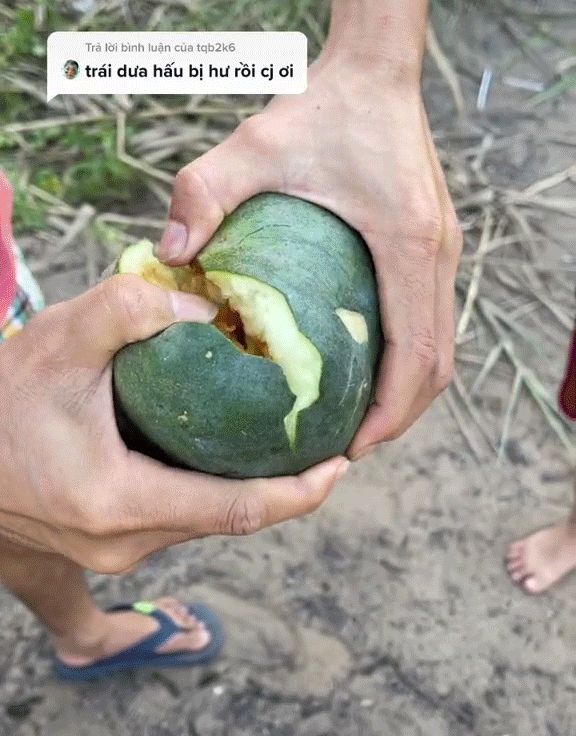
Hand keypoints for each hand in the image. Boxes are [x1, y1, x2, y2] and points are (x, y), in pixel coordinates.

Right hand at [0, 276, 347, 571]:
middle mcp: (125, 542)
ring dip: (249, 491)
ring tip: (286, 446)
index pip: (238, 510)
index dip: (300, 493)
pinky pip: (178, 529)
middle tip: (325, 441)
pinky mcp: (104, 547)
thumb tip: (200, 303)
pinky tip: (226, 483)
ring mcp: (114, 553)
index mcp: (120, 502)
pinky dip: (214, 499)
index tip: (343, 464)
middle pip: (230, 519)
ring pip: (205, 524)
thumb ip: (127, 308)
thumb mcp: (59, 341)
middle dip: (285, 489)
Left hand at [157, 58, 461, 456]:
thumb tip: (167, 259)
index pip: (417, 353)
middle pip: (439, 363)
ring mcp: (442, 251)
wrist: (375, 73)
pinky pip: (428, 320)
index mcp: (408, 244)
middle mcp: (438, 253)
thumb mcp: (253, 145)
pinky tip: (361, 368)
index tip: (353, 448)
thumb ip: (204, 194)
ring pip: (440, 346)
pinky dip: (405, 358)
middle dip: (401, 416)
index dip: (392, 412)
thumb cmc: (322, 107)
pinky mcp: (432, 246)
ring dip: (407, 392)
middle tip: (349, 447)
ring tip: (357, 421)